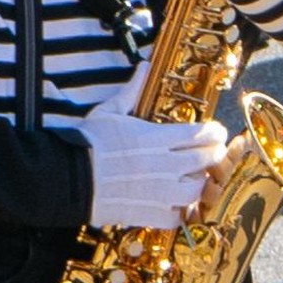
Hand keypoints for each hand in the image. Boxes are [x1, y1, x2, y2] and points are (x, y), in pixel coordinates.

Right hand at [76, 62, 227, 229]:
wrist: (65, 178)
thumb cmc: (85, 143)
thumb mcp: (108, 111)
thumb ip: (131, 91)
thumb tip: (144, 66)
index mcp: (154, 138)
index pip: (202, 134)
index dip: (215, 132)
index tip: (217, 132)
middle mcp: (163, 165)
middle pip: (207, 160)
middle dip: (215, 154)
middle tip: (214, 152)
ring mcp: (160, 192)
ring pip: (198, 189)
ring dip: (200, 182)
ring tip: (194, 176)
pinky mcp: (151, 214)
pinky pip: (180, 216)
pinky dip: (180, 209)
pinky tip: (175, 202)